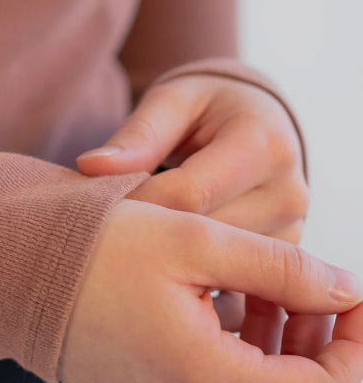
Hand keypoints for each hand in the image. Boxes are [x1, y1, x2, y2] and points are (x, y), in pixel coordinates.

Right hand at [59, 200, 362, 382]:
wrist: (9, 274)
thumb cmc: (97, 248)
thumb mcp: (199, 240)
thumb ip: (286, 270)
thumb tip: (349, 293)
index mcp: (208, 378)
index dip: (355, 345)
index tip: (352, 295)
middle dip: (311, 331)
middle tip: (293, 274)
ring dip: (271, 336)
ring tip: (247, 278)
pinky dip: (232, 347)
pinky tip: (210, 298)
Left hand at [73, 73, 311, 349]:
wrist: (257, 124)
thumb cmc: (207, 110)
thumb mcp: (173, 102)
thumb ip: (139, 135)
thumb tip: (91, 167)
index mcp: (263, 145)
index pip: (190, 194)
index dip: (139, 206)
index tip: (101, 212)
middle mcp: (288, 192)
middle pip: (205, 237)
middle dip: (152, 239)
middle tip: (105, 242)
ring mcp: (290, 231)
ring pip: (216, 267)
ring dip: (170, 263)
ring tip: (130, 254)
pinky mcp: (279, 259)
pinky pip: (228, 280)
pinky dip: (192, 277)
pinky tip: (160, 269)